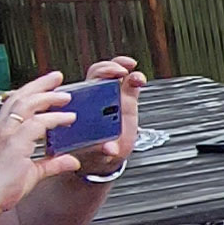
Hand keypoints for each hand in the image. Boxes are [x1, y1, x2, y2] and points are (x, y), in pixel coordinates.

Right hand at [0, 74, 82, 203]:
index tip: (44, 89)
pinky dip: (54, 119)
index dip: (30, 93)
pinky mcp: (15, 144)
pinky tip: (67, 118)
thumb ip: (52, 164)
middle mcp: (0, 130)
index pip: (14, 105)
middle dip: (39, 84)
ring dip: (48, 97)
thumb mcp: (31, 174)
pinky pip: (38, 124)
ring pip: (27, 104)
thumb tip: (71, 161)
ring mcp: (6, 135)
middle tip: (56, 77)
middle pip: (20, 96)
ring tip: (65, 95)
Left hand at [71, 57, 143, 176]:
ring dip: (122, 66)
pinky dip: (135, 77)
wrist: (102, 158)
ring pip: (112, 73)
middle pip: (97, 73)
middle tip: (122, 72)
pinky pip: (128, 82)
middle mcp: (95, 99)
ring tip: (134, 74)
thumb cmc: (93, 154)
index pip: (83, 86)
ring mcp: (110, 97)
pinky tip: (139, 78)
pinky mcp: (126, 99)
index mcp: (83, 109)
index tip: (103, 80)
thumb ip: (103, 151)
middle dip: (109, 68)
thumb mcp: (97, 154)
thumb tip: (109, 149)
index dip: (89, 81)